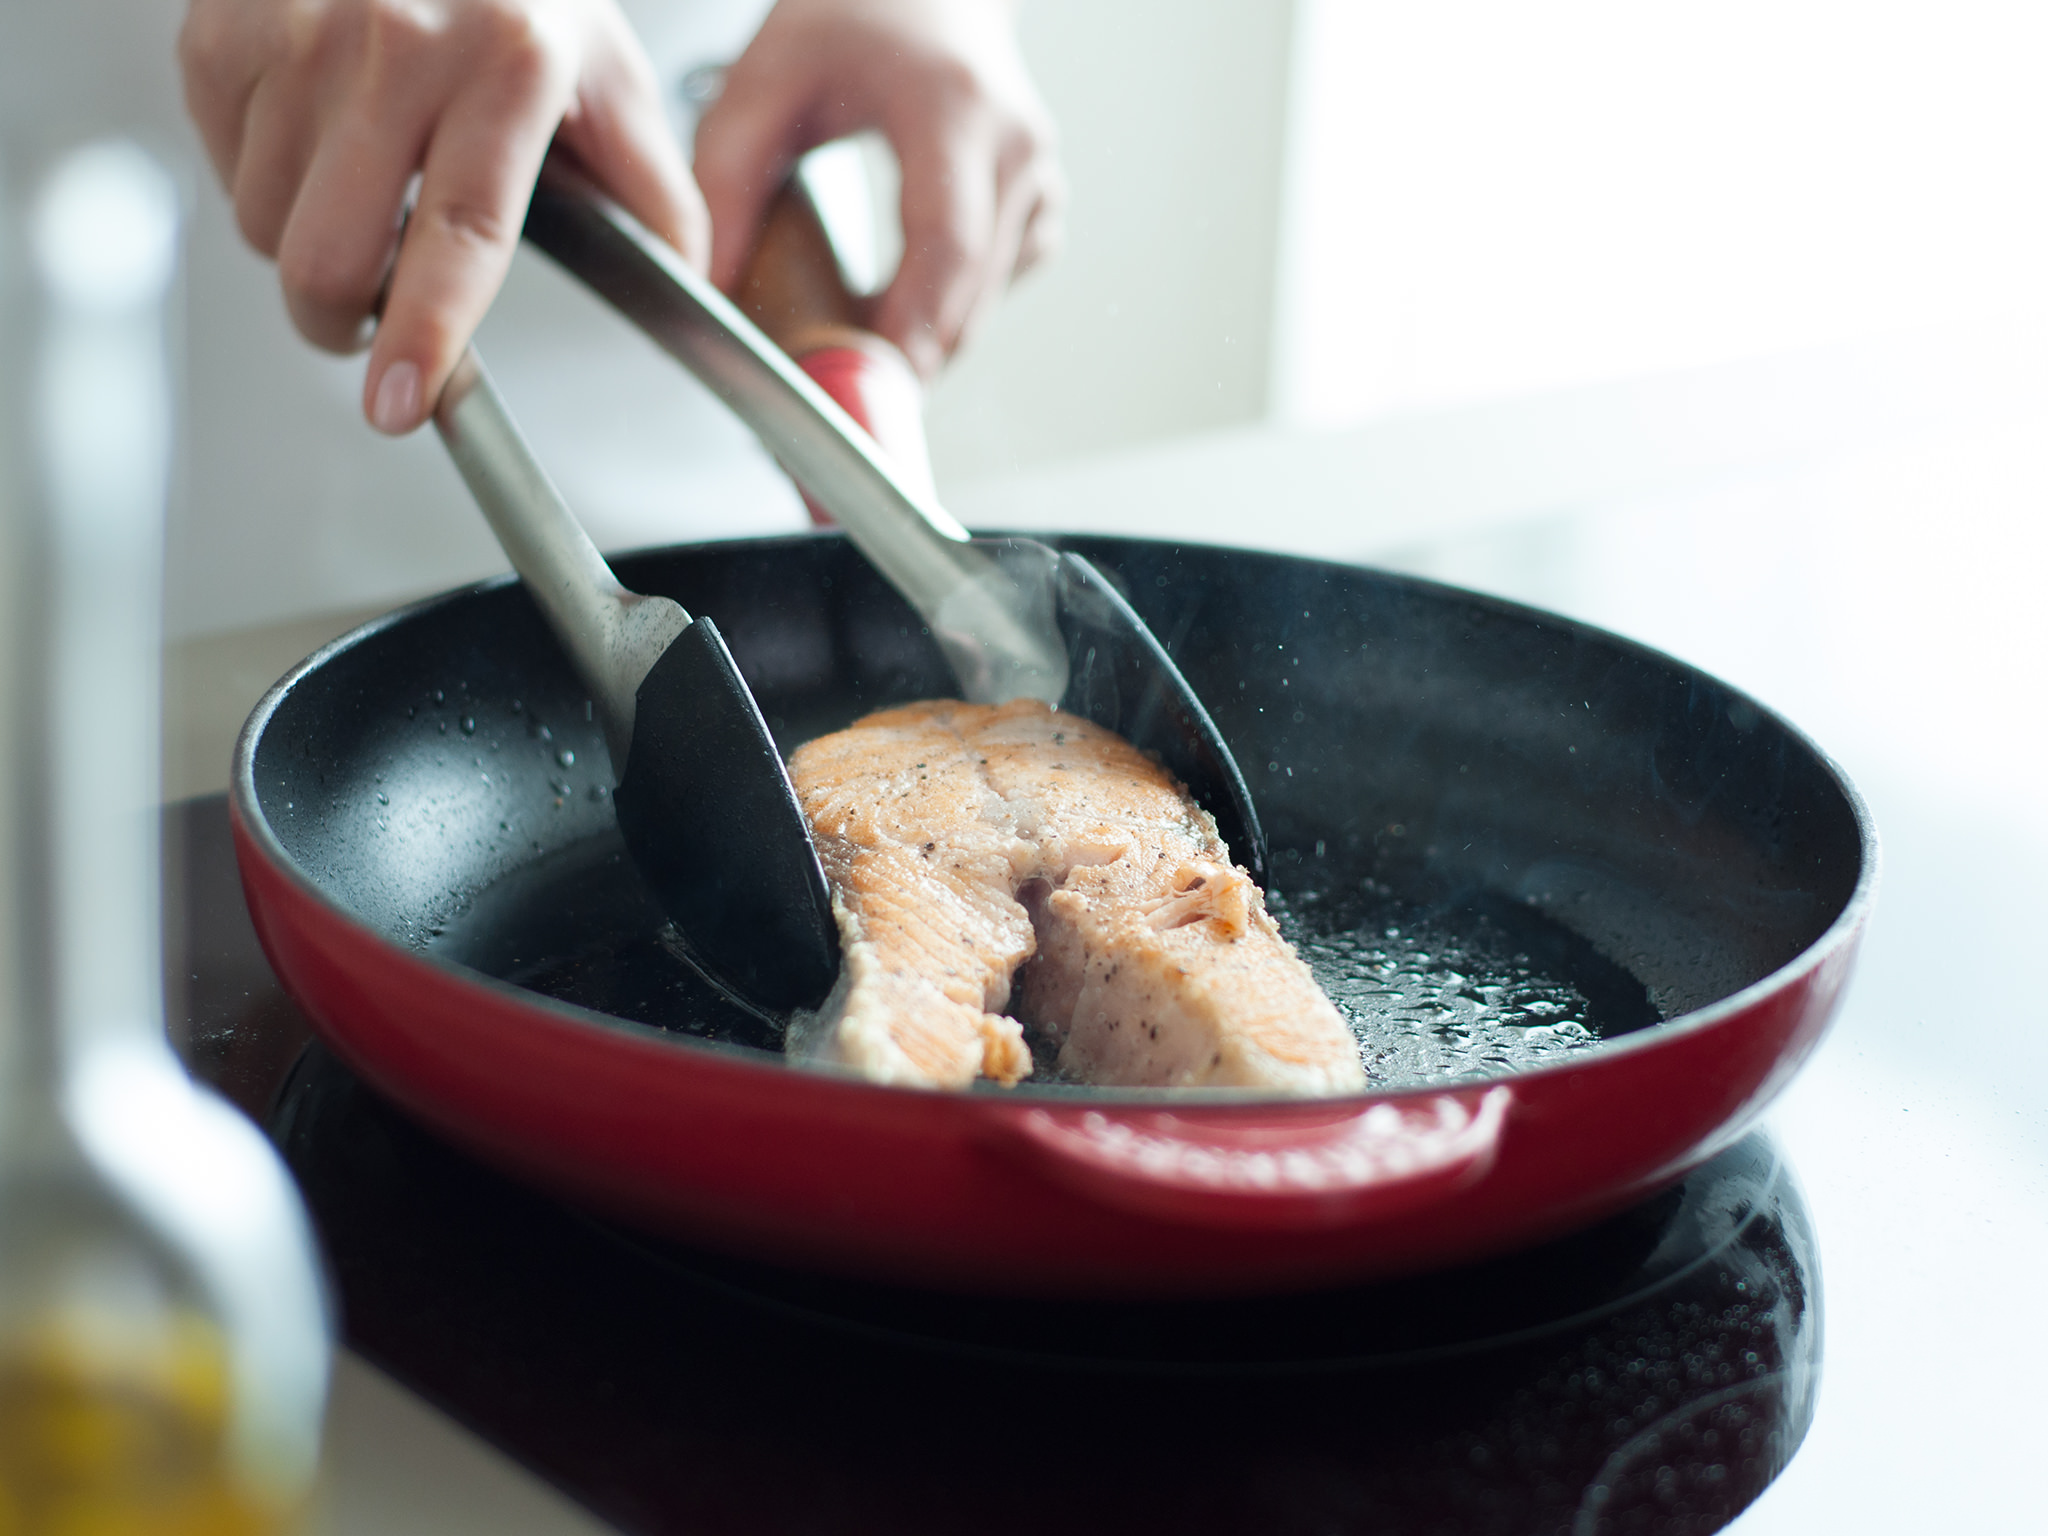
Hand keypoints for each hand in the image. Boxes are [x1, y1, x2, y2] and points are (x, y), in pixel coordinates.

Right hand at [179, 0, 708, 434]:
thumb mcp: (605, 74)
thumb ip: (652, 189)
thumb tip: (690, 285)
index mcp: (506, 68)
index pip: (461, 236)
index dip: (422, 334)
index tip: (400, 402)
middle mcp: (397, 44)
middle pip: (330, 257)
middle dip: (340, 320)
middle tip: (372, 312)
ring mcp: (298, 31)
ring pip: (265, 223)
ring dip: (305, 240)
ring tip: (357, 188)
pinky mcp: (222, 27)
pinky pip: (221, 164)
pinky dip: (260, 176)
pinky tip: (312, 137)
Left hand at [695, 0, 1062, 379]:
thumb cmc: (855, 17)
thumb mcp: (766, 79)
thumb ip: (725, 179)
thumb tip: (715, 286)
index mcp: (953, 107)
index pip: (946, 242)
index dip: (916, 324)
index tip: (881, 381)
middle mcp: (1015, 146)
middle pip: (970, 292)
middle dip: (908, 353)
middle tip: (840, 385)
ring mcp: (1039, 179)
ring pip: (986, 303)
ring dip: (925, 334)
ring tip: (857, 332)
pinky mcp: (1042, 206)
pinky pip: (998, 288)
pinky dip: (949, 307)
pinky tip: (904, 290)